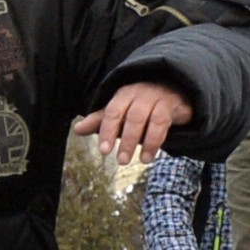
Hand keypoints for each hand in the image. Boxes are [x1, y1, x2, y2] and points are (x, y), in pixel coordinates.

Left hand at [73, 78, 194, 165]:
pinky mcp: (171, 105)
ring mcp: (156, 98)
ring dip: (144, 142)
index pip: (112, 112)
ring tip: (140, 161)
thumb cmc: (140, 103)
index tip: (104, 150)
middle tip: (121, 161)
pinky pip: (163, 123)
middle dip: (126, 140)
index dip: (107, 131)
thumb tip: (76, 129)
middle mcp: (139, 94)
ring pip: (149, 120)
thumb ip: (100, 121)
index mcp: (122, 95)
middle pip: (131, 117)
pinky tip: (151, 156)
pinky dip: (156, 141)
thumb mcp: (119, 111)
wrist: (172, 89)